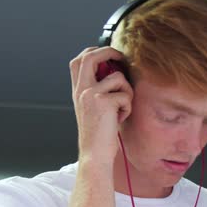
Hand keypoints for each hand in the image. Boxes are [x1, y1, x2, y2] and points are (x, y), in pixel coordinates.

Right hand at [69, 46, 133, 163]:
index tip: (109, 56)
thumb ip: (99, 89)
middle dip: (109, 52)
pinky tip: (120, 119)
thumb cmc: (99, 134)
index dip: (94, 52)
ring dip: (127, 91)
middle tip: (122, 58)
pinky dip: (128, 108)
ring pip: (118, 77)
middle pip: (90, 56)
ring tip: (121, 108)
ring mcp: (90, 95)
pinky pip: (126, 95)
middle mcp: (81, 90)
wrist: (95, 154)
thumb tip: (116, 70)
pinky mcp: (104, 102)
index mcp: (78, 91)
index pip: (79, 60)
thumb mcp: (94, 108)